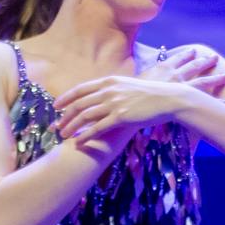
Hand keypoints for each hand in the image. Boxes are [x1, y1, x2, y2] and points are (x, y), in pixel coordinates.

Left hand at [54, 74, 193, 140]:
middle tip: (55, 126)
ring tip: (63, 136)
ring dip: (71, 127)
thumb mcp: (129, 86)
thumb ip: (114, 90)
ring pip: (85, 116)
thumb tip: (104, 97)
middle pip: (79, 104)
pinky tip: (79, 142)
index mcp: (109, 81)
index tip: (56, 106)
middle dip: (64, 116)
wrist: (168, 99)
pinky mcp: (121, 117)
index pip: (80, 89)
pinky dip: (86, 135)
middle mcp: (108, 91)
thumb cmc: (151, 94)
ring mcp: (114, 103)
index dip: (66, 98)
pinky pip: (97, 128)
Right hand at [140, 45, 224, 99]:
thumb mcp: (134, 81)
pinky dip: (216, 101)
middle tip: (214, 57)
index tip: (194, 50)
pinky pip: (204, 101)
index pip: (178, 58)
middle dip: (205, 61)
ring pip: (203, 81)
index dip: (186, 54)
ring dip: (215, 78)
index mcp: (163, 68)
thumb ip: (143, 77)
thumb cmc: (130, 95)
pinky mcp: (186, 102)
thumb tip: (141, 77)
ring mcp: (182, 88)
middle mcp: (175, 76)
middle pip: (194, 66)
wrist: (132, 106)